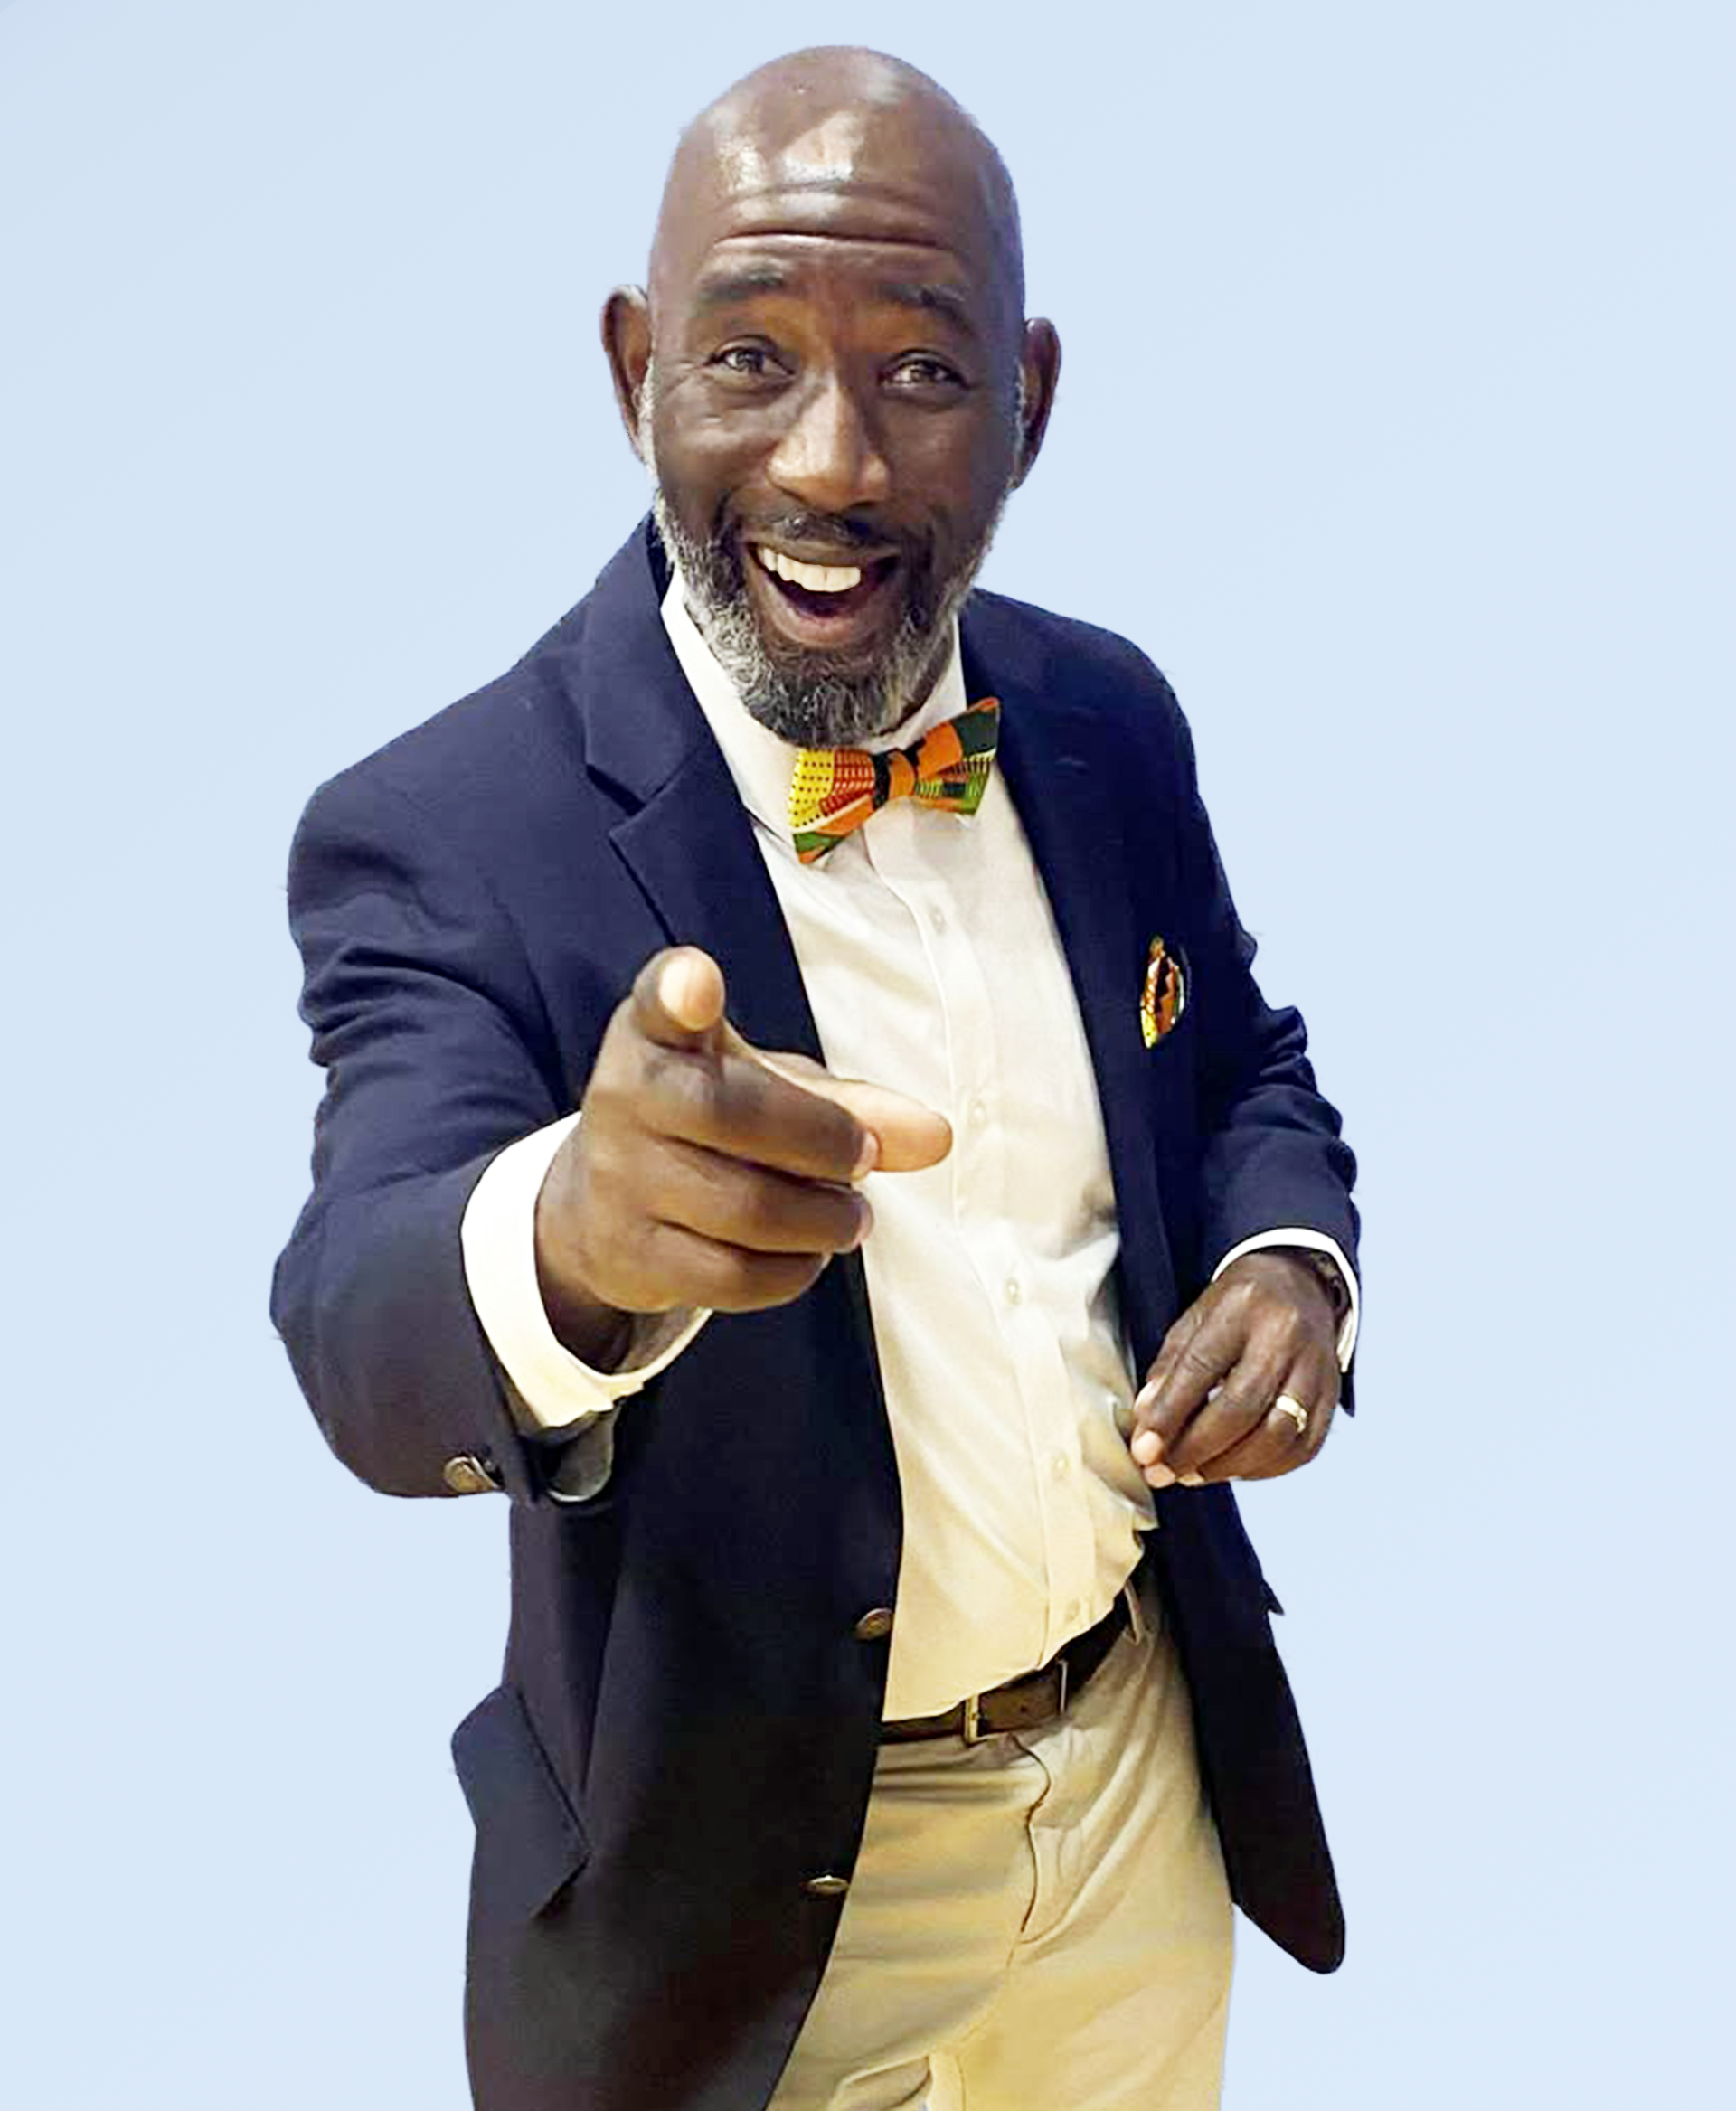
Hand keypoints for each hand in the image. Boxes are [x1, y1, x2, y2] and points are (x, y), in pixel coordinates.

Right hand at [534, 947, 951, 1362]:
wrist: (604, 1208)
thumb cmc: (710, 1128)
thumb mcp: (770, 1092)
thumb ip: (853, 1106)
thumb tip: (936, 1137)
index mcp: (658, 1035)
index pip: (660, 1002)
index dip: (679, 991)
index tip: (697, 981)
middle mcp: (625, 1098)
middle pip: (730, 1114)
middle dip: (824, 1142)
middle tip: (864, 1158)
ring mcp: (618, 1181)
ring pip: (745, 1209)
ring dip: (823, 1220)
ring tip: (848, 1216)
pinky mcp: (628, 1257)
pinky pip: (732, 1276)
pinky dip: (791, 1271)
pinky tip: (805, 1253)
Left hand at [1128, 1252, 1339, 1487]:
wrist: (1301, 1284)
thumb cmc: (1238, 1306)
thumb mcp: (1195, 1319)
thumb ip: (1169, 1369)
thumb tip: (1147, 1421)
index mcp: (1242, 1307)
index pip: (1201, 1367)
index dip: (1169, 1414)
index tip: (1143, 1450)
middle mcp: (1285, 1336)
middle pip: (1241, 1407)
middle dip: (1196, 1449)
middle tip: (1163, 1471)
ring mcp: (1316, 1368)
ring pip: (1276, 1434)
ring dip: (1228, 1466)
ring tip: (1192, 1474)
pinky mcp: (1332, 1396)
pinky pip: (1302, 1447)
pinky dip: (1264, 1469)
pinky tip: (1233, 1469)